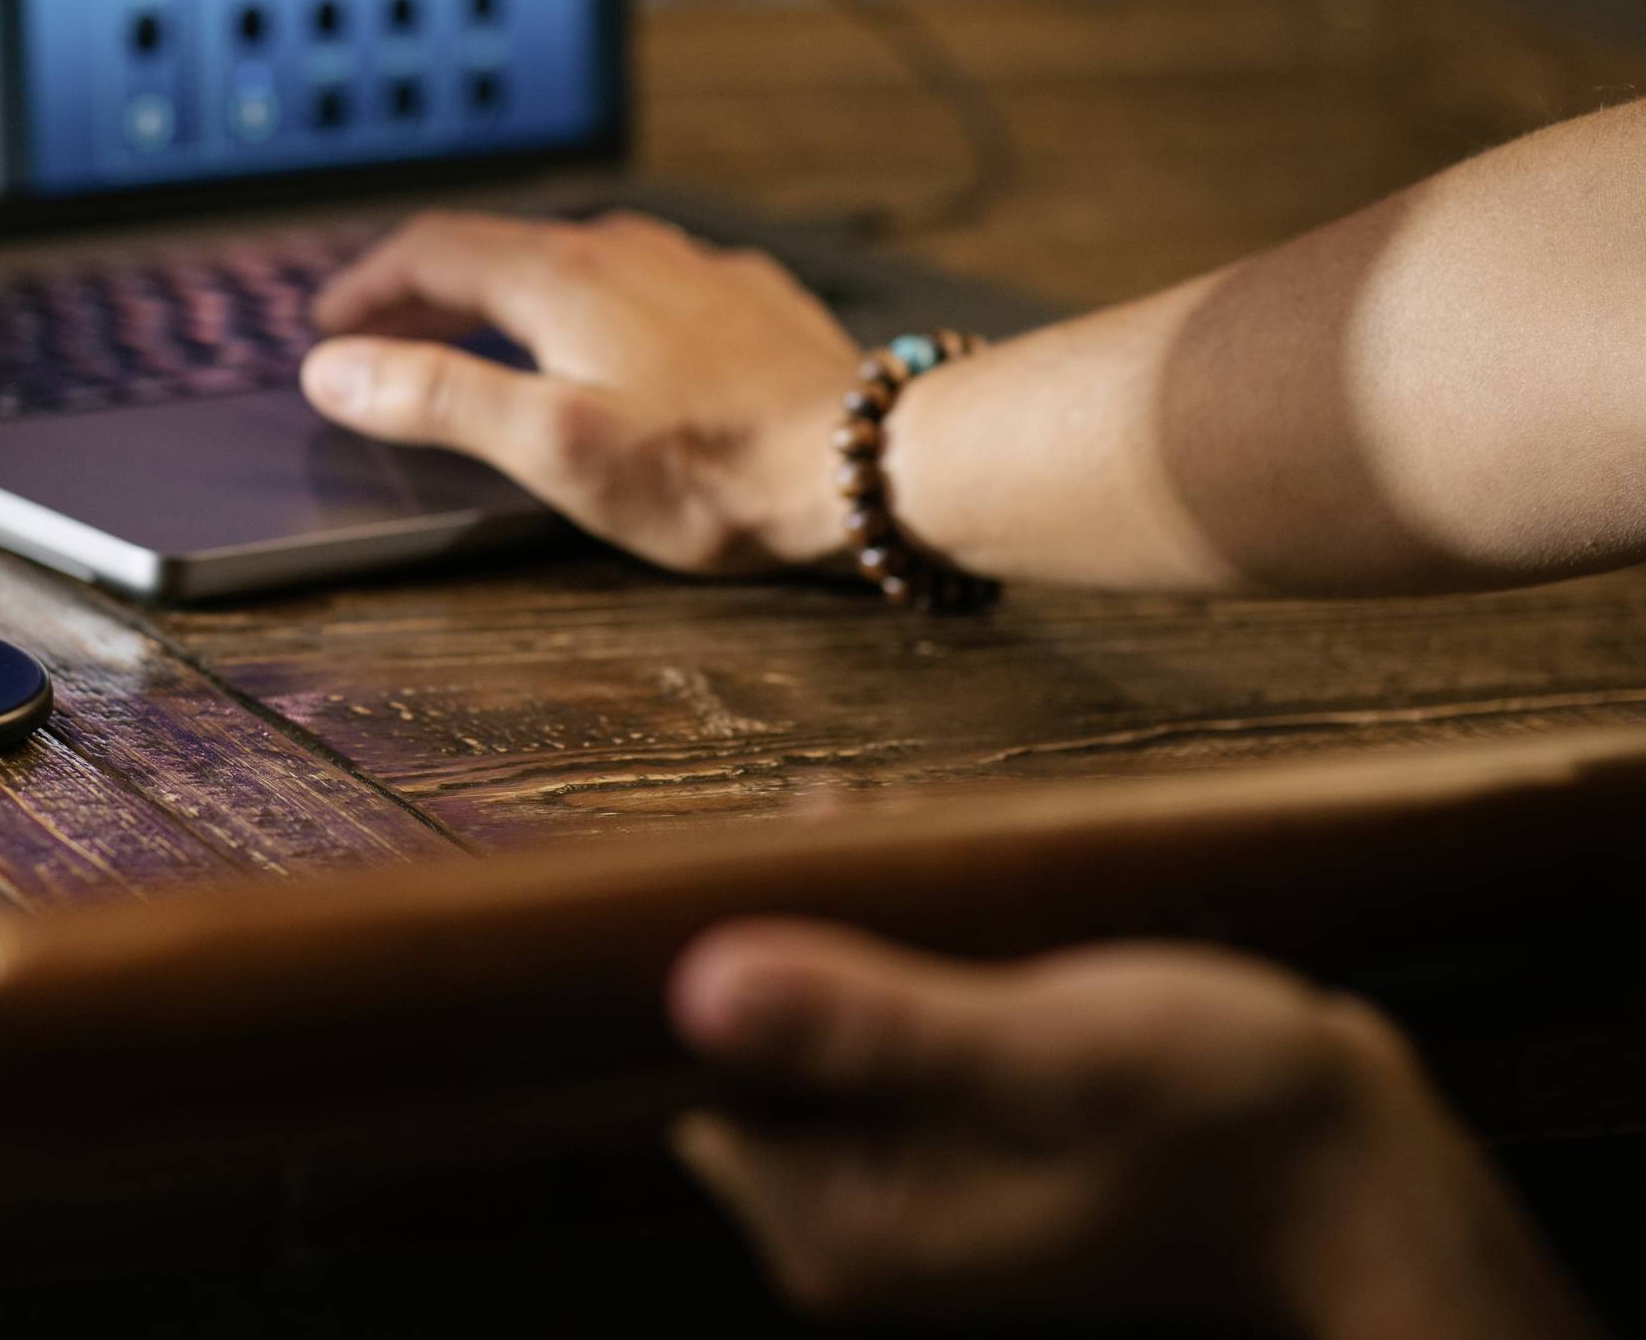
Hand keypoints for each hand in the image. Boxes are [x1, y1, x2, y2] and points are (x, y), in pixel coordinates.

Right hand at [299, 210, 859, 572]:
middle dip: (424, 292)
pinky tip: (606, 347)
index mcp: (559, 277)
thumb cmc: (709, 469)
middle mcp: (622, 250)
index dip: (367, 286)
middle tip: (381, 340)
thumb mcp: (548, 446)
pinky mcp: (741, 299)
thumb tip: (335, 368)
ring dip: (505, 294)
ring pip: (570, 260)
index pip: (431, 250)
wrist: (861, 461)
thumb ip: (435, 399)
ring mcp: (688, 268)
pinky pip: (641, 283)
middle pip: (495, 249)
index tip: (329, 326)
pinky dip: (588, 305)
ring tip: (481, 340)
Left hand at [666, 920, 1600, 1336]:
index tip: (712, 864)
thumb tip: (701, 989)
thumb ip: (872, 1023)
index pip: (685, 1082)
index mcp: (844, 1230)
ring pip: (819, 1020)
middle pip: (748, 1047)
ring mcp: (914, 1179)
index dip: (692, 966)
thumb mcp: (1040, 1055)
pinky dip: (894, 946)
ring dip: (834, 925)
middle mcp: (860, 1222)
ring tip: (867, 832)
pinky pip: (886, 1022)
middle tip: (808, 822)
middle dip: (769, 932)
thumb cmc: (1224, 1127)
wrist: (1366, 1178)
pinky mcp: (966, 1132)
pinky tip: (923, 870)